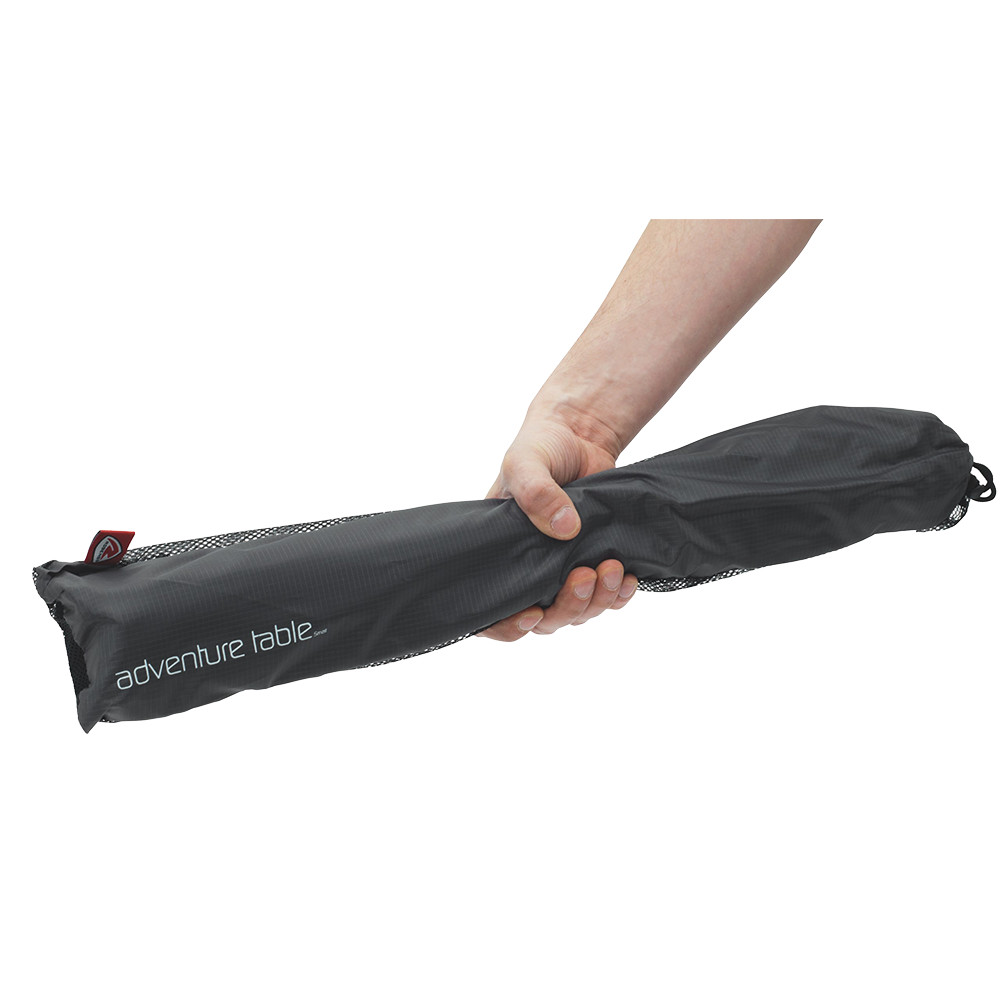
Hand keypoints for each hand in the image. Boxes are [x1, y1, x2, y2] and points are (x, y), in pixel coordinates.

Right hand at [478, 403, 637, 640]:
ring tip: (612, 567)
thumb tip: (565, 529)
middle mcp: (528, 569)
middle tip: (585, 575)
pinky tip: (627, 577)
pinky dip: (619, 595)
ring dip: (597, 601)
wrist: (581, 434)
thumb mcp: (526, 461)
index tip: (532, 614)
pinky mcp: (595, 561)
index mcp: (498, 553)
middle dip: (567, 607)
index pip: (490, 610)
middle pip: (544, 620)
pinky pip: (608, 598)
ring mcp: (562, 569)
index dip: (507, 626)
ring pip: (577, 613)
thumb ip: (536, 492)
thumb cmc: (540, 446)